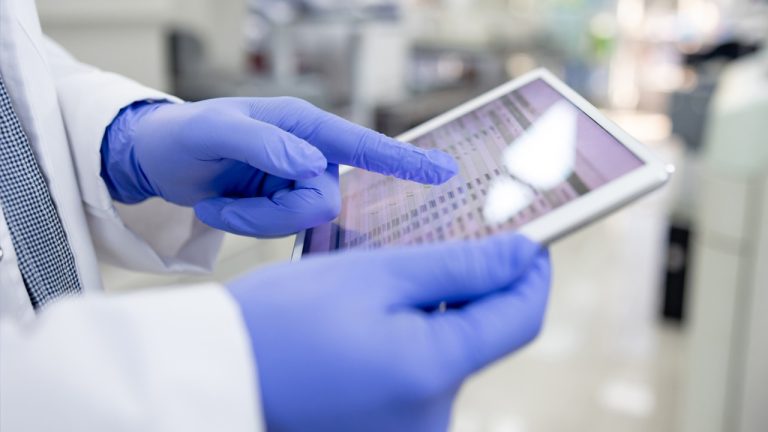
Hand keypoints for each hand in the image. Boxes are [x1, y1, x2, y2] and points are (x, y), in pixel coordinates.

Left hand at [101, 97, 457, 236]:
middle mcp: (307, 152)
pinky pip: (282, 231)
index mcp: (301, 125)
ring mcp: (295, 181)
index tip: (444, 172)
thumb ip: (263, 142)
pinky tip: (219, 209)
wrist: (158, 161)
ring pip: (302, 221)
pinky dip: (247, 227)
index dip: (402, 161)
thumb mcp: (212, 131)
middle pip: (323, 200)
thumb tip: (309, 165)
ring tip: (217, 205)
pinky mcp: (281, 205)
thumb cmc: (182, 135)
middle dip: (273, 212)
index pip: (361, 143)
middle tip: (224, 204)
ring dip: (255, 221)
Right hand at [228, 234, 550, 431]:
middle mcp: (431, 420)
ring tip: (372, 295)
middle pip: (478, 338)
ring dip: (428, 319)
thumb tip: (525, 255)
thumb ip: (461, 266)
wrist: (213, 377)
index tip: (527, 241)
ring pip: (444, 357)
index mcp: (432, 373)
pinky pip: (416, 381)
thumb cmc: (283, 319)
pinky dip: (405, 346)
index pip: (521, 317)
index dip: (530, 274)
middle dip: (463, 293)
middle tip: (419, 255)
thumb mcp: (375, 275)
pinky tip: (363, 327)